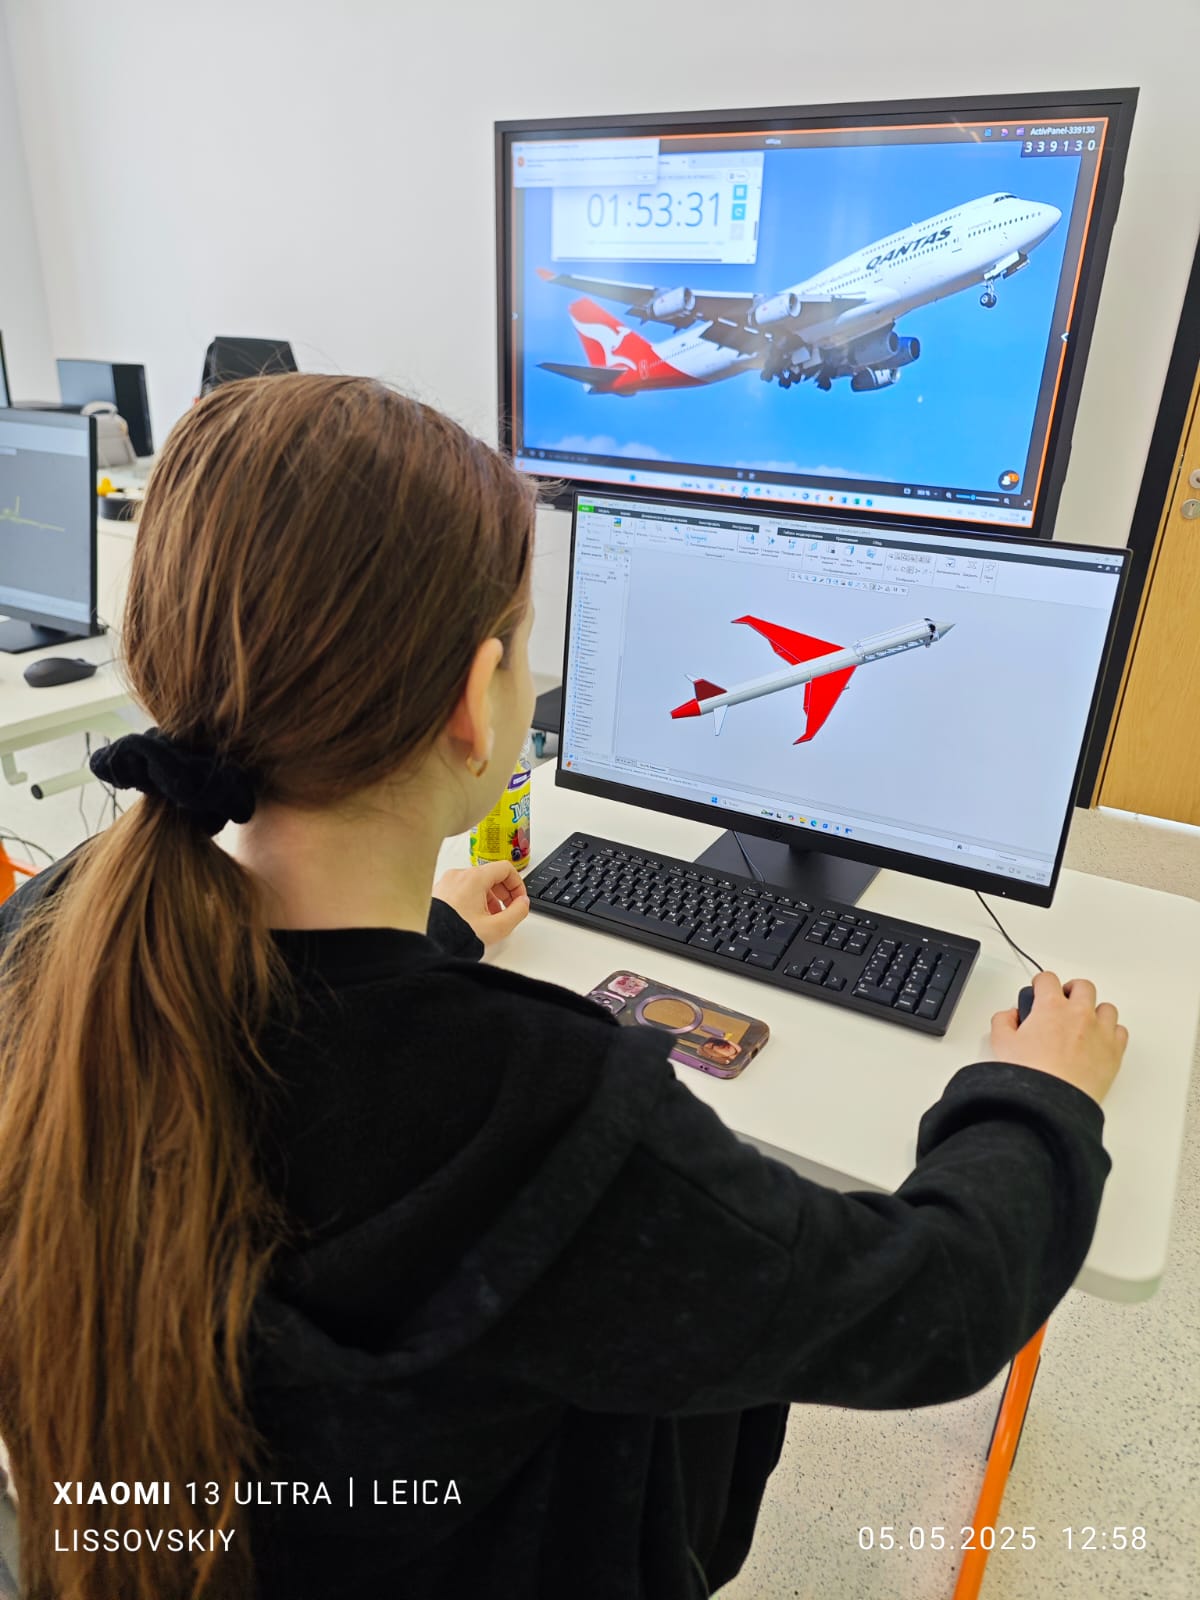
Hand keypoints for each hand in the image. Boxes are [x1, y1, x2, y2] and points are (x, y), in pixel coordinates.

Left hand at [433, 861, 529, 946]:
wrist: (428, 945)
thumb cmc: (456, 935)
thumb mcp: (497, 927)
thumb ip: (518, 912)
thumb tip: (523, 904)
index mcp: (474, 878)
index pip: (506, 868)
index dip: (518, 884)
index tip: (519, 899)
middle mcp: (459, 876)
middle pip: (491, 875)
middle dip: (504, 893)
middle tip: (508, 910)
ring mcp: (447, 883)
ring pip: (476, 883)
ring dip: (489, 898)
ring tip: (490, 919)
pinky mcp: (439, 892)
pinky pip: (462, 890)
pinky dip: (473, 900)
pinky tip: (474, 919)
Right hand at [989, 969, 1127, 1104]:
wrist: (1054, 1101)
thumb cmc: (1032, 1074)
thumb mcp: (1001, 1043)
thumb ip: (1003, 1021)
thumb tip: (1010, 1016)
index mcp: (1051, 1007)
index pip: (1048, 979)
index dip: (1041, 982)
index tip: (1039, 989)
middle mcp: (1080, 1014)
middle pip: (1083, 986)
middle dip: (1072, 990)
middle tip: (1064, 1001)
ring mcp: (1100, 1032)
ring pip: (1106, 1008)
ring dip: (1095, 1010)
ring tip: (1084, 1021)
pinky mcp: (1114, 1052)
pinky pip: (1120, 1031)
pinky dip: (1111, 1032)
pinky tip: (1099, 1039)